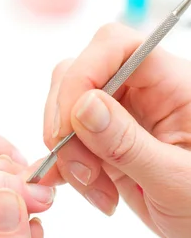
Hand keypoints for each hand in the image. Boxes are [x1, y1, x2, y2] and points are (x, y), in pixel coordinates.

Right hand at [44, 23, 190, 237]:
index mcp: (172, 85)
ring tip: (95, 191)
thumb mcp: (177, 181)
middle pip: (81, 75)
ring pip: (67, 109)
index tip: (69, 124)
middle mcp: (144, 94)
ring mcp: (123, 119)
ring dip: (66, 152)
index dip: (83, 74)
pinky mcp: (107, 145)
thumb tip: (83, 106)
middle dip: (68, 123)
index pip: (116, 46)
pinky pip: (67, 140)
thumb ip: (128, 144)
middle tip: (82, 170)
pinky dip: (60, 164)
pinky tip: (73, 188)